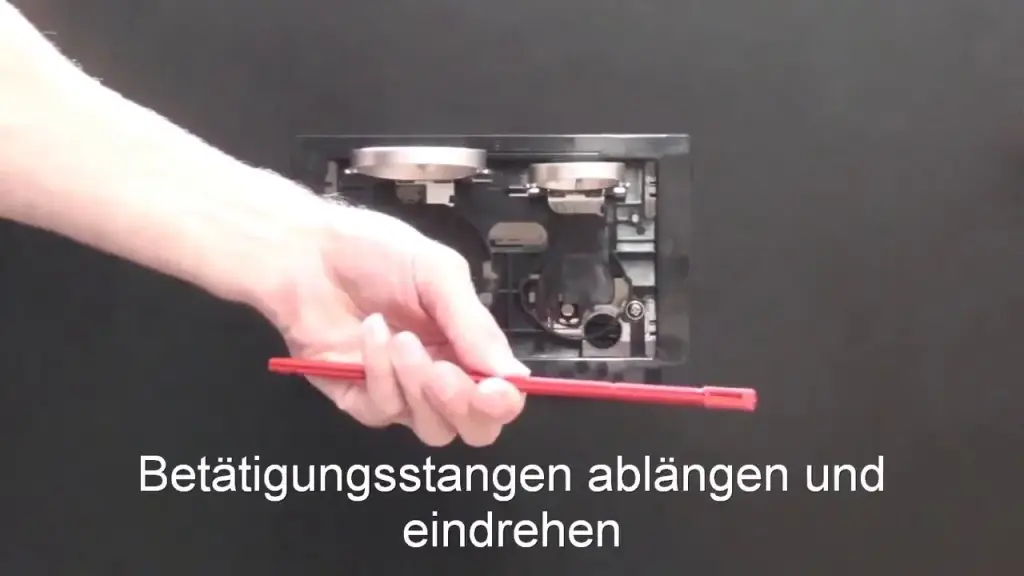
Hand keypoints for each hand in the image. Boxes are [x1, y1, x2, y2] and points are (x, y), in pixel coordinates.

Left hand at [257, 202, 528, 446]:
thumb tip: (512, 375)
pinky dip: (379, 372)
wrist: (306, 252)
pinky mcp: (359, 399)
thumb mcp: (438, 273)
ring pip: (431, 428)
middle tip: (442, 374)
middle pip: (473, 428)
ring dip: (416, 384)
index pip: (501, 394)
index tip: (494, 391)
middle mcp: (440, 375)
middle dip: (464, 407)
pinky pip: (383, 410)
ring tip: (400, 338)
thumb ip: (476, 326)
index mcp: (467, 345)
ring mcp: (400, 392)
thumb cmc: (374, 252)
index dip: (503, 402)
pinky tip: (370, 333)